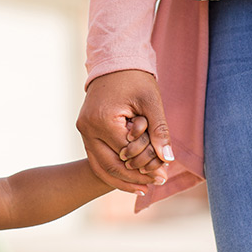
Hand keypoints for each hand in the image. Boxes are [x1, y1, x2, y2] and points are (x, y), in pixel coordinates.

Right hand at [77, 70, 174, 194]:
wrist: (112, 62)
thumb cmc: (134, 79)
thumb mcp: (151, 101)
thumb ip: (159, 130)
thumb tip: (167, 159)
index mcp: (102, 120)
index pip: (127, 153)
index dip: (147, 165)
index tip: (164, 176)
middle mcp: (87, 128)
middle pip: (111, 165)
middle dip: (135, 178)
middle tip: (156, 185)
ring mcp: (83, 131)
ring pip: (101, 167)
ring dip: (122, 180)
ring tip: (144, 189)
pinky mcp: (85, 132)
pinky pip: (97, 159)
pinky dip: (113, 170)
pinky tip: (130, 181)